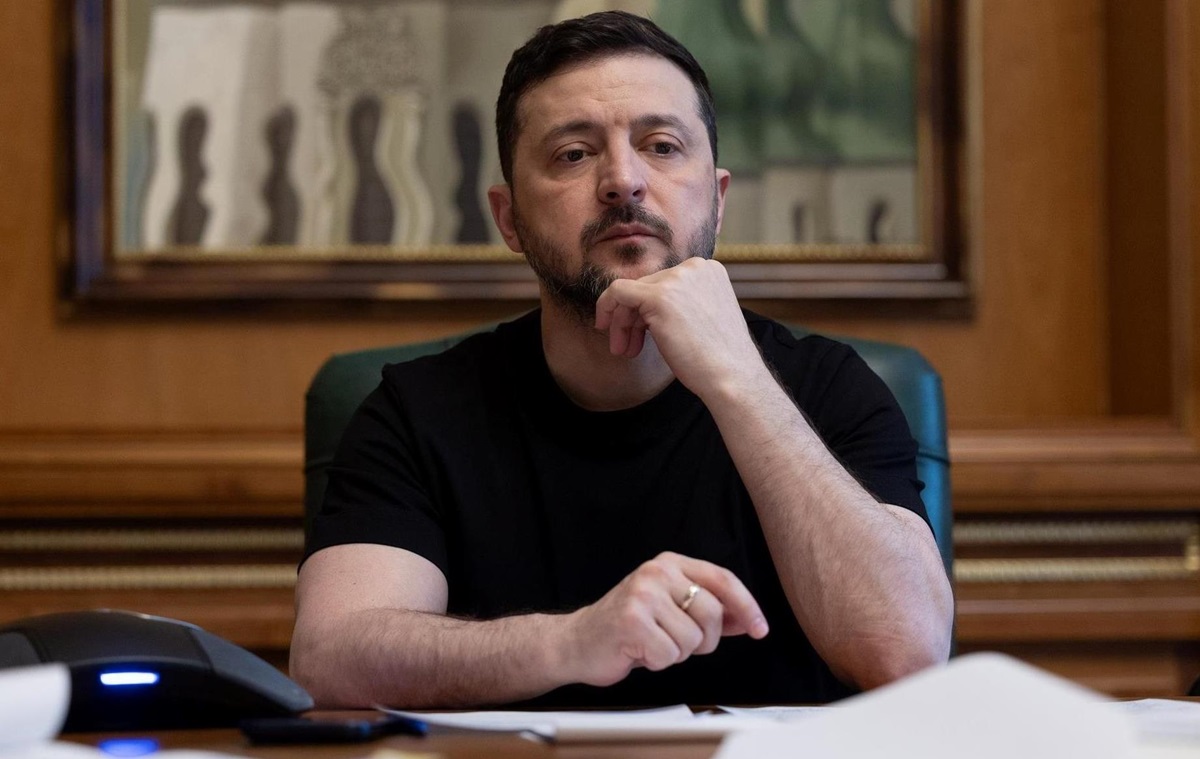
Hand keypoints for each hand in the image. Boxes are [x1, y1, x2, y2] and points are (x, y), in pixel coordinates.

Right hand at [558, 552, 768, 687]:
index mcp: (669, 564)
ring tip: (652, 644)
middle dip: (703, 640)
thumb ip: (707, 612)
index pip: (722, 579)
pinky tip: (640, 652)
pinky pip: (669, 655)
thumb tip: (746, 620)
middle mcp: (656, 572)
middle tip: (676, 642)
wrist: (578, 642)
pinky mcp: (632, 621)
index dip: (746, 606)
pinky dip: (658, 663)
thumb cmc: (627, 627)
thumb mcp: (671, 610)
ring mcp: (642, 594)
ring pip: (692, 639)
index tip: (760, 628)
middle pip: (712, 613)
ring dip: (677, 653)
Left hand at [594, 259, 764, 399]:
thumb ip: (680, 304)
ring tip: (624, 351)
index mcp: (709, 271)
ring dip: (623, 322)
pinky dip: (606, 308)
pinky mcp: (658, 296)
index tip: (641, 334)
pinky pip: (618, 292)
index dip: (648, 310)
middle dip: (632, 319)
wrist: (730, 377)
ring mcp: (677, 279)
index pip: (665, 283)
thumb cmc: (718, 359)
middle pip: (647, 287)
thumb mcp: (702, 318)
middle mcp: (695, 267)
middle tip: (627, 347)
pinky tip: (607, 330)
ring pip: (631, 292)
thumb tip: (642, 308)